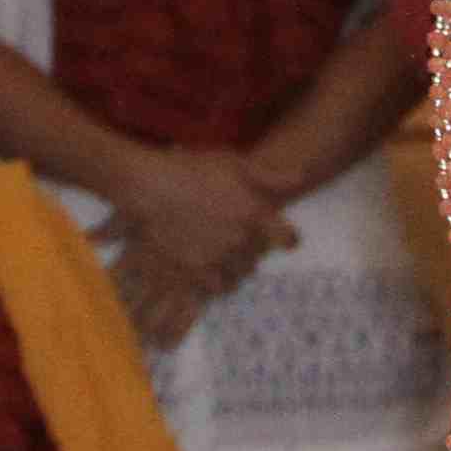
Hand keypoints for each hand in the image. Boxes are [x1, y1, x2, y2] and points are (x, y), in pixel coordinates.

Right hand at [97, 146, 289, 346]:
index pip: (287, 239)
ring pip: (240, 275)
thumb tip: (302, 176)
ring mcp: (218, 258)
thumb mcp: (233, 163)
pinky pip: (216, 287)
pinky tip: (206, 266)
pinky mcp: (195, 272)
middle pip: (259, 257)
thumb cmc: (191, 169)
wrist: (148, 188)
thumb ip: (269, 175)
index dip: (286, 239)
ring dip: (235, 267)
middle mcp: (241, 240)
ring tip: (221, 252)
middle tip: (238, 236)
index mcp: (256, 213)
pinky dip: (215, 280)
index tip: (283, 238)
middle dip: (253, 249)